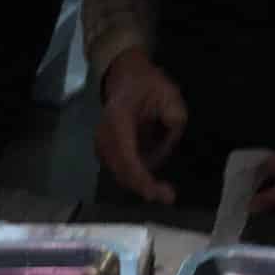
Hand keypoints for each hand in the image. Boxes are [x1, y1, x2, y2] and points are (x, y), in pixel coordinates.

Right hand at [97, 51, 188, 203]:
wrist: (125, 78)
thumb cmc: (148, 85)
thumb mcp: (170, 96)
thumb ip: (173, 122)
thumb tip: (165, 150)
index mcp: (118, 122)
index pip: (128, 158)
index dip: (142, 179)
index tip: (159, 193)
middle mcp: (104, 138)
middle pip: (121, 172)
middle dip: (144, 187)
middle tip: (168, 196)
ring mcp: (101, 146)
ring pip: (120, 174)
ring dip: (141, 183)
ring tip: (163, 188)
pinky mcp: (104, 152)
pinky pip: (120, 170)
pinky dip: (136, 177)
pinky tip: (151, 178)